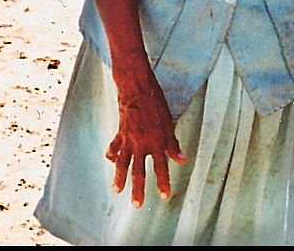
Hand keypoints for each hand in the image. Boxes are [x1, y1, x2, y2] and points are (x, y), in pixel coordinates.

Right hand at [107, 69, 186, 207]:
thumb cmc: (156, 103)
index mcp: (157, 141)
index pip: (161, 167)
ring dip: (120, 178)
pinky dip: (112, 155)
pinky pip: (114, 148)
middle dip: (138, 189)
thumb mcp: (169, 122)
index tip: (164, 196)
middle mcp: (141, 143)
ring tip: (117, 191)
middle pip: (139, 171)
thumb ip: (173, 144)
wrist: (137, 88)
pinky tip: (111, 162)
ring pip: (123, 164)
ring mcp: (129, 139)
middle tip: (137, 205)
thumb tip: (182, 161)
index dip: (163, 182)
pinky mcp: (120, 133)